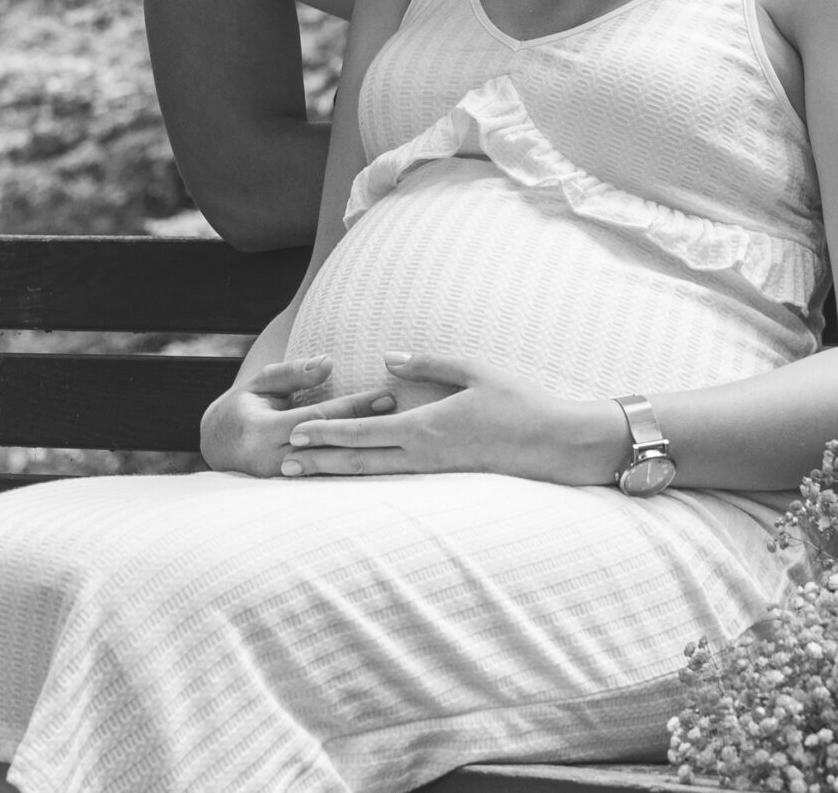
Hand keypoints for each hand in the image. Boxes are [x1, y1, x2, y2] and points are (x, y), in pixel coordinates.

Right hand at [200, 356, 395, 476]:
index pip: (317, 419)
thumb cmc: (244, 406)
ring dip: (364, 457)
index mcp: (261, 430)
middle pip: (328, 448)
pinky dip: (351, 475)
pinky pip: (324, 483)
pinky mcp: (287, 493)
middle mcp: (269, 461)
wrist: (216, 445)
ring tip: (398, 442)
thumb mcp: (262, 383)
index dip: (352, 407)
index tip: (385, 396)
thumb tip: (328, 363)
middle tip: (402, 419)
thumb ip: (293, 373)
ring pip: (329, 471)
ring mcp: (278, 483)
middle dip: (366, 433)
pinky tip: (379, 465)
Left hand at [280, 352, 623, 484]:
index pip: (364, 433)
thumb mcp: (474, 369)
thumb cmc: (519, 401)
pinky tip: (352, 474)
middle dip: (319, 461)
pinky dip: (367, 474)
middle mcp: (424, 455)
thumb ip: (428, 364)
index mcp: (427, 428)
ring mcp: (434, 471)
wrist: (557, 443)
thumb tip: (388, 360)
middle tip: (280, 464)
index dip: (327, 433)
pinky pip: (396, 477)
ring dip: (336, 473)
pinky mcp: (446, 477)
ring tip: (304, 474)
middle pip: (360, 461)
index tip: (295, 432)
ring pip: (375, 474)